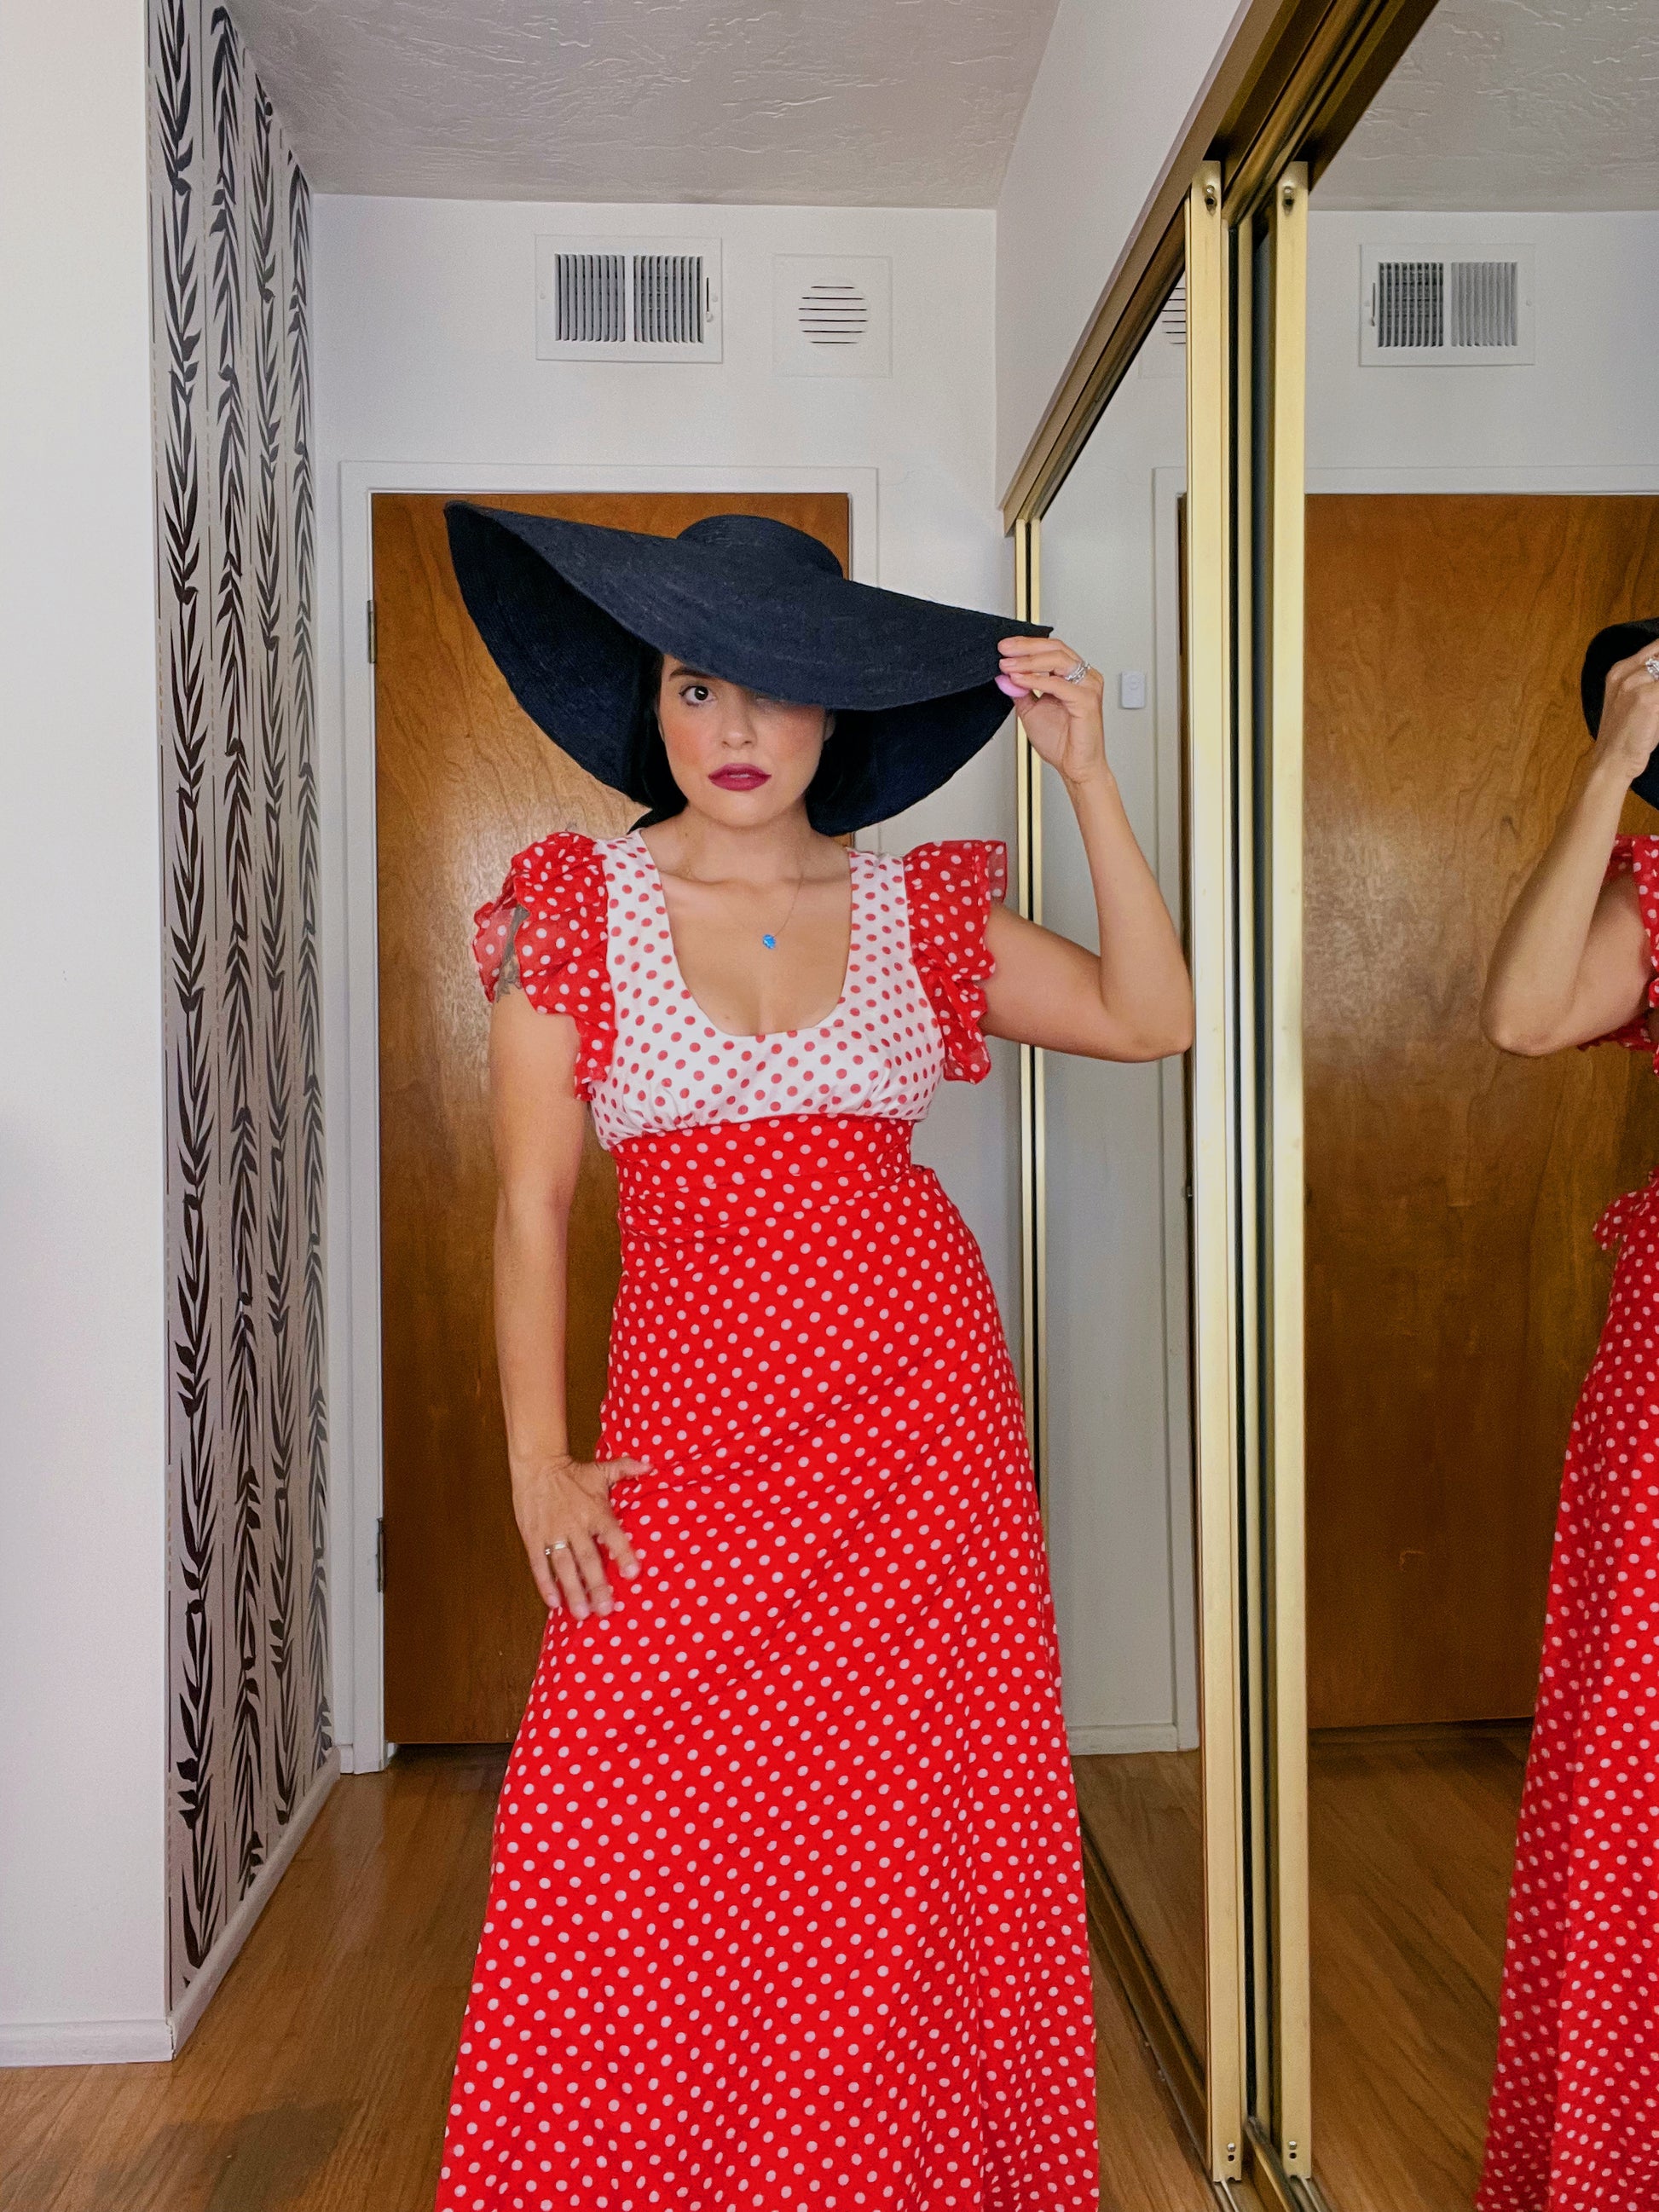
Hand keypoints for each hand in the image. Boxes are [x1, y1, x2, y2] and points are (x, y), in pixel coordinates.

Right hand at [512, 1452, 647, 1617]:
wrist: (536, 1465)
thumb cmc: (573, 1471)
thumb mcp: (601, 1469)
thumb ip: (626, 1469)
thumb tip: (651, 1466)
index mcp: (595, 1511)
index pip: (612, 1534)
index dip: (623, 1553)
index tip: (632, 1573)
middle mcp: (576, 1525)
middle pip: (588, 1558)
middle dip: (597, 1585)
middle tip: (605, 1609)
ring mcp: (553, 1533)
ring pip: (564, 1566)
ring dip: (573, 1590)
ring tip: (582, 1613)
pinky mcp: (534, 1537)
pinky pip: (540, 1564)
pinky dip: (546, 1584)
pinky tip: (554, 1603)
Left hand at [998, 636, 1109, 788]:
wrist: (1075, 766)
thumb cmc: (1063, 742)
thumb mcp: (1031, 711)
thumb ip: (1020, 691)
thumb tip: (1004, 676)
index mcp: (1074, 676)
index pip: (1050, 649)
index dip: (1026, 645)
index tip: (1004, 647)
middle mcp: (1084, 677)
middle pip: (1054, 648)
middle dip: (1025, 647)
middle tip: (1003, 649)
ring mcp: (1088, 686)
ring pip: (1057, 660)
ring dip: (1028, 661)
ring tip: (1008, 665)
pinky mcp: (1087, 700)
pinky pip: (1058, 684)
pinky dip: (1035, 680)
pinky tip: (1019, 679)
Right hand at [1600, 646, 1658, 784]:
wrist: (1613, 760)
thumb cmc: (1626, 734)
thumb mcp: (1633, 698)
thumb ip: (1651, 679)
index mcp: (1619, 670)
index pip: (1657, 646)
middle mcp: (1625, 672)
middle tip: (1658, 698)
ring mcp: (1635, 684)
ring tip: (1657, 709)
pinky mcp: (1647, 699)